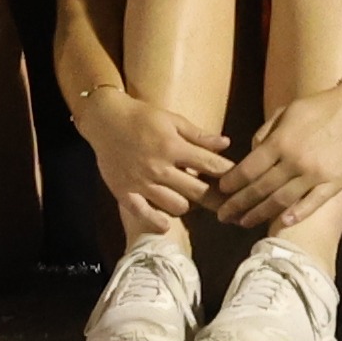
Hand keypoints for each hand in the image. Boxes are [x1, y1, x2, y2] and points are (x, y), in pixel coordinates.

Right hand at [74, 84, 234, 227]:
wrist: (104, 119)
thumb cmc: (142, 116)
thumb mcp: (172, 120)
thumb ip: (199, 135)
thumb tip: (226, 144)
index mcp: (173, 146)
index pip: (210, 165)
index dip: (227, 174)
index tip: (237, 181)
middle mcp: (160, 167)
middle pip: (198, 192)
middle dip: (216, 198)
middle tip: (226, 204)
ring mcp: (142, 182)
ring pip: (177, 206)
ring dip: (187, 205)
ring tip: (188, 199)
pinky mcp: (125, 192)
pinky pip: (145, 215)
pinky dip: (158, 222)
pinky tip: (166, 224)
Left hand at [207, 76, 341, 229]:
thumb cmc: (318, 108)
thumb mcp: (286, 112)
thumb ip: (265, 133)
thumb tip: (250, 154)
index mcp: (280, 142)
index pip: (248, 169)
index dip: (232, 183)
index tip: (221, 191)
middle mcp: (294, 160)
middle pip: (260, 188)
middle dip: (238, 204)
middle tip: (223, 216)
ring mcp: (315, 174)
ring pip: (281, 200)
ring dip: (260, 214)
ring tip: (244, 222)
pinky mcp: (334, 183)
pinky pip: (312, 203)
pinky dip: (296, 215)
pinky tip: (282, 223)